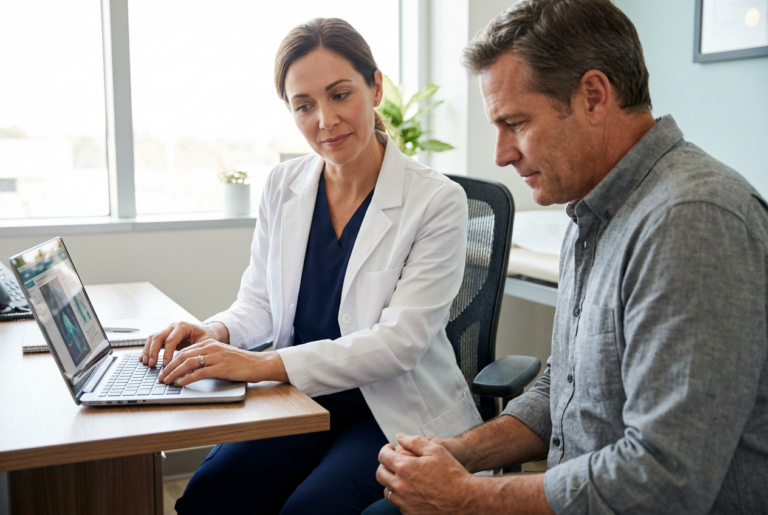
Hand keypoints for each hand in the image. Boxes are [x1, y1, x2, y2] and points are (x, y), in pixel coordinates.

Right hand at [140, 321, 225, 367]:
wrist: (206, 331)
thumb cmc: (206, 336)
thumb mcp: (204, 343)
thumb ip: (195, 352)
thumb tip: (187, 366)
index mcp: (183, 326)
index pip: (171, 340)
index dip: (167, 353)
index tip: (166, 365)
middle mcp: (173, 326)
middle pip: (158, 337)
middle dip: (153, 351)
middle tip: (152, 364)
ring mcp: (167, 330)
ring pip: (152, 338)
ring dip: (148, 350)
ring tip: (146, 362)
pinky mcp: (164, 335)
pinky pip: (152, 341)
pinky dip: (147, 350)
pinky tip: (143, 358)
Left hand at [157, 340, 288, 385]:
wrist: (257, 364)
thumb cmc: (240, 362)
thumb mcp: (220, 356)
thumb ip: (206, 359)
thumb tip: (188, 369)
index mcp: (209, 343)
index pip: (184, 350)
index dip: (171, 361)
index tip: (163, 369)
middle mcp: (211, 348)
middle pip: (183, 356)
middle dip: (169, 367)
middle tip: (160, 377)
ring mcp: (215, 357)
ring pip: (188, 363)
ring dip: (174, 373)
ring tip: (166, 381)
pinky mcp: (220, 368)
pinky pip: (199, 373)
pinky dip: (187, 378)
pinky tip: (180, 383)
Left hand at [377, 433, 475, 514]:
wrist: (464, 500)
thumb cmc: (452, 473)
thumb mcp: (436, 450)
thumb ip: (414, 442)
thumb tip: (400, 437)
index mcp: (405, 468)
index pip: (383, 456)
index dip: (385, 449)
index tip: (390, 449)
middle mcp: (400, 486)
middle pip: (380, 474)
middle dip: (384, 465)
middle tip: (393, 461)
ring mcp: (404, 502)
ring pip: (387, 491)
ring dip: (391, 481)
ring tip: (401, 477)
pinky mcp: (410, 513)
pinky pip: (398, 504)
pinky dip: (400, 496)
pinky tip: (411, 491)